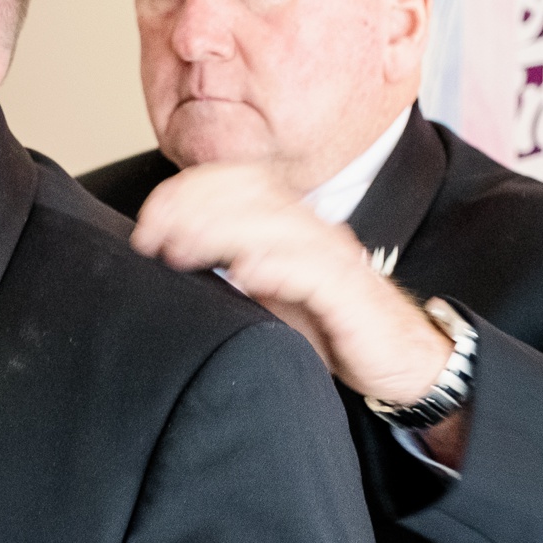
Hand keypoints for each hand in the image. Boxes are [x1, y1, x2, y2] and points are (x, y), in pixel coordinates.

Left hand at [130, 160, 456, 410]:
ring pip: (275, 226)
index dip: (189, 192)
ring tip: (181, 250)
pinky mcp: (351, 293)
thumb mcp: (266, 295)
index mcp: (289, 222)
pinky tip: (246, 274)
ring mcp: (333, 257)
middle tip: (150, 237)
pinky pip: (315, 271)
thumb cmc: (328, 326)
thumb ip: (226, 272)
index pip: (237, 183)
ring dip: (222, 233)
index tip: (146, 223)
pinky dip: (278, 267)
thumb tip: (167, 260)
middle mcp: (311, 229)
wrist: (396, 359)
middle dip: (192, 209)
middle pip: (249, 195)